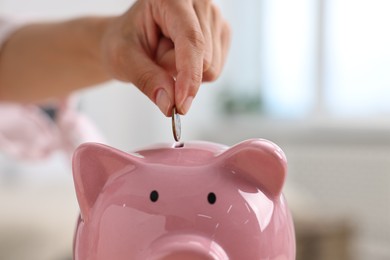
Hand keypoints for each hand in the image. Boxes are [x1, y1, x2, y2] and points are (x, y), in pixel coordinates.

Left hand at [101, 0, 229, 115]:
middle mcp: (199, 2)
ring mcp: (214, 17)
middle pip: (204, 59)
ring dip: (185, 73)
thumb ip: (147, 80)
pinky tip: (180, 58)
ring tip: (166, 56)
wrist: (131, 38)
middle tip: (155, 60)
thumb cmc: (124, 42)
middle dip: (178, 73)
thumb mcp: (124, 59)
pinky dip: (195, 74)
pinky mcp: (221, 33)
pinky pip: (215, 71)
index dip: (189, 75)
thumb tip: (170, 105)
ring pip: (212, 68)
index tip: (181, 105)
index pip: (191, 40)